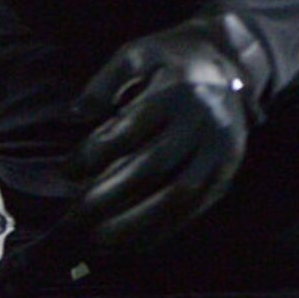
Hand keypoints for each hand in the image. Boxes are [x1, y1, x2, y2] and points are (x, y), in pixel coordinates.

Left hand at [67, 26, 256, 247]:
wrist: (232, 62)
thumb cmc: (172, 59)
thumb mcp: (136, 55)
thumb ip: (103, 83)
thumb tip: (72, 116)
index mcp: (176, 91)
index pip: (129, 130)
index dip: (94, 154)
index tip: (66, 172)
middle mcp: (201, 122)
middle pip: (153, 168)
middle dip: (110, 196)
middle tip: (75, 217)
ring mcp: (219, 151)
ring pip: (178, 197)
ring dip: (137, 224)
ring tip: (100, 240)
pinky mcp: (227, 173)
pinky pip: (194, 210)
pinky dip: (161, 231)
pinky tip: (131, 243)